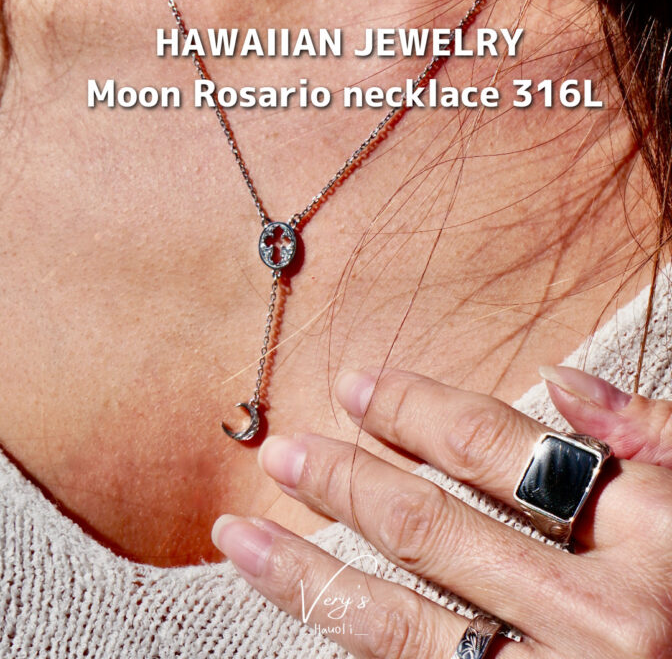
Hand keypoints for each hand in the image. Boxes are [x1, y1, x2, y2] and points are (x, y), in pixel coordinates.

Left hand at [211, 367, 671, 657]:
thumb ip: (649, 432)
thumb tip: (556, 379)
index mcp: (655, 533)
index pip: (495, 446)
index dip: (414, 408)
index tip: (357, 386)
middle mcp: (607, 619)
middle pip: (433, 527)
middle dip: (343, 481)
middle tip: (283, 450)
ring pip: (403, 623)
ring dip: (309, 571)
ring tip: (242, 534)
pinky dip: (347, 638)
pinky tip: (300, 604)